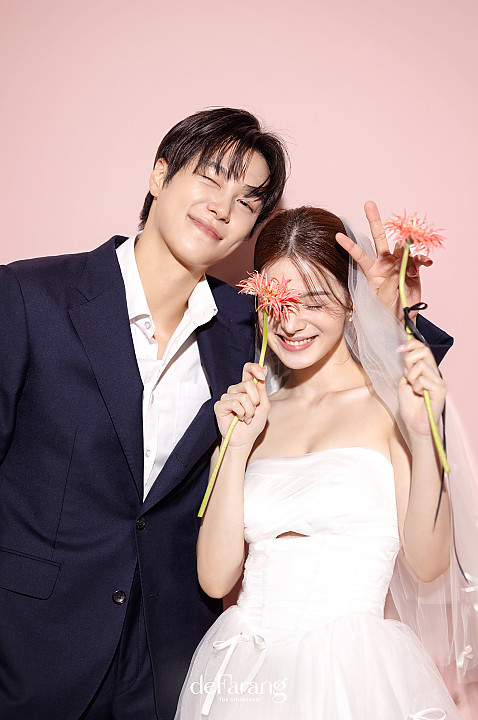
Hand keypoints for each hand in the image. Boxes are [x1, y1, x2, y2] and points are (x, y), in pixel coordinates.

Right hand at [214, 363, 269, 448]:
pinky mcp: (220, 405)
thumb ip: (262, 388)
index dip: (255, 368)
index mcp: (246, 387)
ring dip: (249, 410)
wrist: (245, 439)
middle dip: (255, 400)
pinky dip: (241, 413)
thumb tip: (263, 368)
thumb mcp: (264, 405)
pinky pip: (234, 404)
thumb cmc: (254, 423)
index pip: (247, 369)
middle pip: (248, 383)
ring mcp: (226, 397)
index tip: (262, 376)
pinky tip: (239, 418)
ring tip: (247, 417)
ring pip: (243, 396)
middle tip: (254, 411)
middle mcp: (235, 390)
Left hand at [336, 200, 432, 321]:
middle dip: (374, 220)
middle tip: (369, 204)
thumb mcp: (385, 297)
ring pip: (403, 248)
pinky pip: (419, 259)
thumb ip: (391, 278)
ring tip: (412, 268)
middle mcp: (384, 263)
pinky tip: (427, 263)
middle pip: (379, 238)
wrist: (402, 318)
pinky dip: (423, 259)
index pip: (359, 255)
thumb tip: (400, 259)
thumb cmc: (387, 310)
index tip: (337, 236)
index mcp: (372, 271)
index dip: (349, 246)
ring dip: (409, 253)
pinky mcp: (413, 268)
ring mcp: (399, 264)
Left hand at [397, 339, 446, 438]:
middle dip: (409, 360)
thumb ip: (407, 368)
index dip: (411, 344)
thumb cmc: (410, 405)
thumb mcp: (404, 382)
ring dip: (411, 377)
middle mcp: (434, 373)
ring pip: (421, 366)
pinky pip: (423, 379)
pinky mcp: (440, 389)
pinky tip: (419, 394)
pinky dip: (417, 386)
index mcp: (427, 370)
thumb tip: (407, 354)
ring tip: (414, 388)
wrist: (414, 423)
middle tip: (406, 374)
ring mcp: (439, 381)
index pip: (423, 348)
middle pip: (424, 351)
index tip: (399, 349)